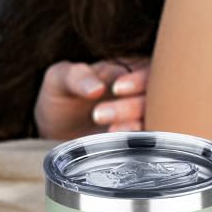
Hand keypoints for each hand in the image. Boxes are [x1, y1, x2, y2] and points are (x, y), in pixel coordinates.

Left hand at [34, 58, 148, 140]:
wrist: (57, 131)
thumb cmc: (60, 97)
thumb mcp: (59, 80)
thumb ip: (76, 77)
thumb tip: (97, 88)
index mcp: (126, 69)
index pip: (146, 70)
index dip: (138, 79)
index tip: (117, 88)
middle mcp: (140, 93)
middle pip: (154, 97)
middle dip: (131, 106)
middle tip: (98, 115)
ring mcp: (141, 117)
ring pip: (153, 119)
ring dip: (133, 125)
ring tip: (109, 132)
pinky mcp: (139, 140)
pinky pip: (149, 141)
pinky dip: (138, 142)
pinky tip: (118, 142)